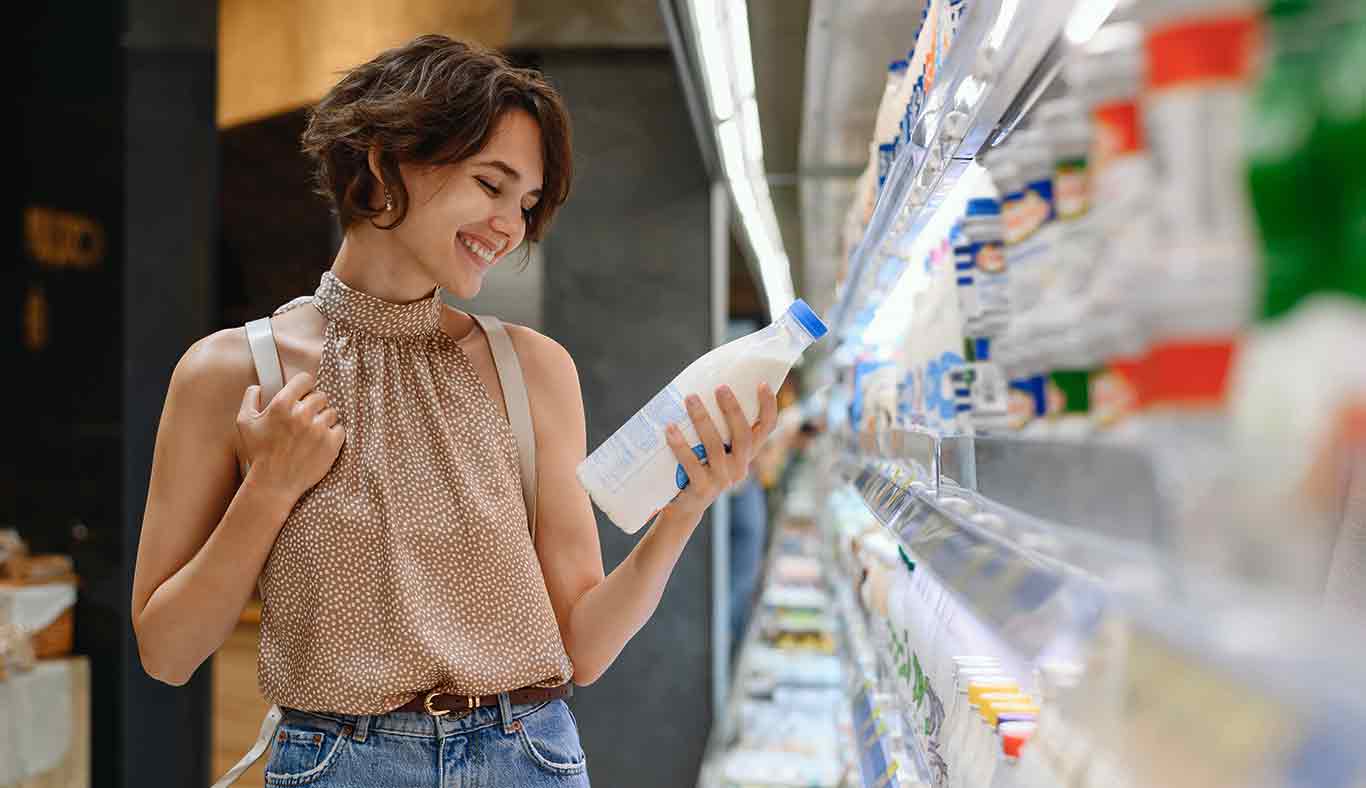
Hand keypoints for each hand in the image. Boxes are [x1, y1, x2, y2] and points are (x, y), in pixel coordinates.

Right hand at [236, 372, 345, 500]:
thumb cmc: (258, 453)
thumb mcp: (244, 423)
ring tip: (313, 430)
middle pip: (320, 396)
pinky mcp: (331, 444)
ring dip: (324, 419)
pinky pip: (340, 429)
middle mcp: (302, 415)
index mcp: (282, 405)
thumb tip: (258, 387)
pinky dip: (333, 433)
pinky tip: (321, 440)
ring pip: (331, 412)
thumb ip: (250, 399)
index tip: (304, 392)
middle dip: (314, 404)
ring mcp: (318, 429)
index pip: (305, 379)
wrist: (274, 483)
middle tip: (306, 416)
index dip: (304, 385)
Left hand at [664, 383, 777, 517]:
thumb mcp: (712, 446)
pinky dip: (680, 445)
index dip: (769, 407)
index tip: (762, 384)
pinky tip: (670, 428)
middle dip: (733, 410)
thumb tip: (699, 383)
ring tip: (690, 398)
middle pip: (744, 437)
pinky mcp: (701, 489)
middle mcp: (739, 467)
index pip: (767, 429)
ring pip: (716, 447)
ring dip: (703, 420)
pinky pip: (692, 465)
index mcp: (746, 453)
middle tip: (720, 387)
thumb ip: (714, 424)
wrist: (683, 506)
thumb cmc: (697, 465)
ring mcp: (722, 480)